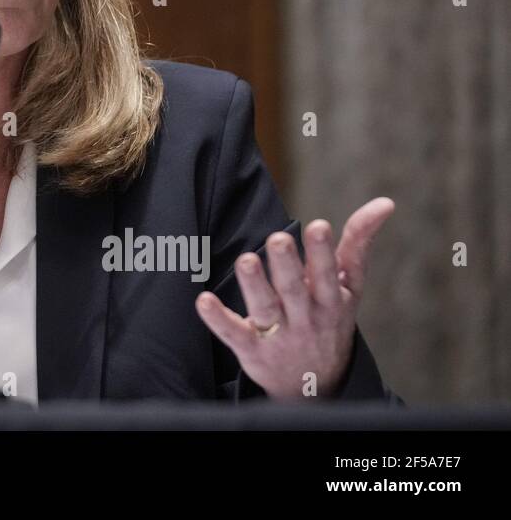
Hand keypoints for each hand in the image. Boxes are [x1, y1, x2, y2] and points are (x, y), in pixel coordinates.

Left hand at [194, 197, 394, 399]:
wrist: (315, 387)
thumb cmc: (330, 319)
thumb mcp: (350, 288)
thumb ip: (358, 244)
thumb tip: (385, 203)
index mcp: (331, 300)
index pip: (329, 275)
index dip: (323, 252)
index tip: (318, 226)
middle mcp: (306, 318)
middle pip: (295, 289)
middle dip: (287, 264)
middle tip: (278, 239)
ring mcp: (279, 335)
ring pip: (266, 309)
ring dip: (254, 285)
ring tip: (246, 260)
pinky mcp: (252, 350)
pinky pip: (234, 334)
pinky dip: (218, 319)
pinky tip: (204, 301)